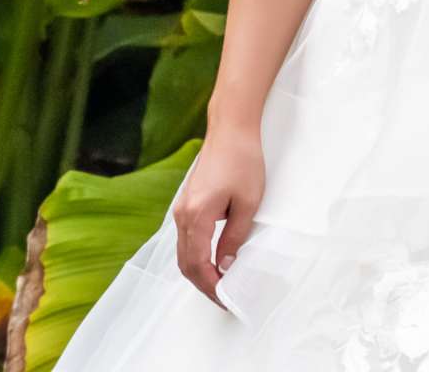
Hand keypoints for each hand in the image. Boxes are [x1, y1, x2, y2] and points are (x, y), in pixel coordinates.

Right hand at [172, 128, 264, 306]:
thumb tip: (226, 264)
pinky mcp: (185, 204)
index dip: (211, 285)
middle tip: (223, 297)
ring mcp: (180, 209)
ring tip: (220, 283)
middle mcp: (182, 215)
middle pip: (185, 263)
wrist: (230, 130)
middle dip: (203, 284)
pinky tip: (211, 260)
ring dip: (199, 271)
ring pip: (183, 252)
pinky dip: (196, 256)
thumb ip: (235, 236)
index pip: (198, 264)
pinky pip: (185, 239)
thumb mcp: (248, 202)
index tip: (226, 298)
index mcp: (196, 216)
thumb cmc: (243, 161)